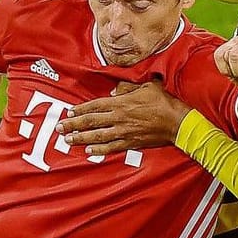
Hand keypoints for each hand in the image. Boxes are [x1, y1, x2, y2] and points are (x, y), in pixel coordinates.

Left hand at [57, 81, 189, 156]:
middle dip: (73, 125)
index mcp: (121, 102)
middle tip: (59, 128)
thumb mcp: (146, 86)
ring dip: (81, 138)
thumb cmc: (163, 102)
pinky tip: (88, 150)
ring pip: (97, 135)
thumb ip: (128, 87)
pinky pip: (111, 147)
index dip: (80, 110)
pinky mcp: (130, 143)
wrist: (177, 122)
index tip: (68, 112)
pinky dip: (99, 149)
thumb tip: (115, 91)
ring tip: (68, 140)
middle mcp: (118, 117)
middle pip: (91, 121)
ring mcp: (123, 131)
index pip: (95, 106)